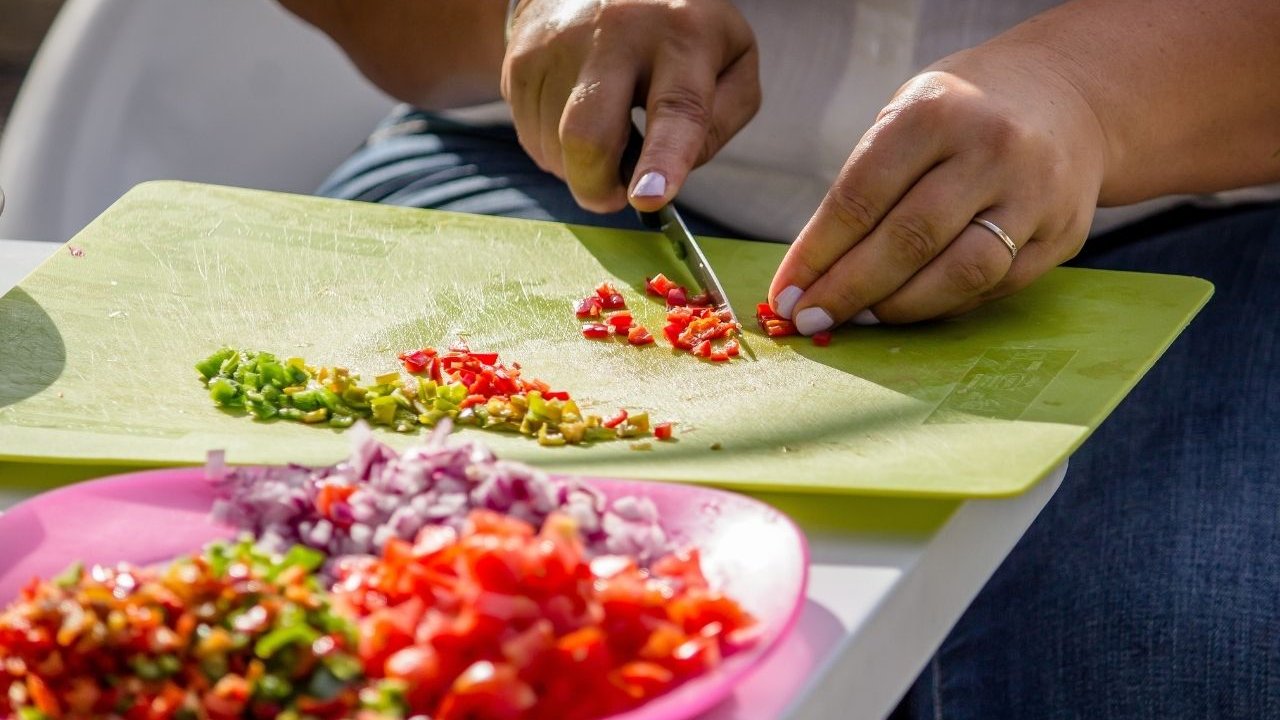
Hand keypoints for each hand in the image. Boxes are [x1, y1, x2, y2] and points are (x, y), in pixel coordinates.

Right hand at [502, 0, 759, 212]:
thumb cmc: (681, 35)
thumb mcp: (732, 61)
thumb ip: (719, 123)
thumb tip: (671, 174)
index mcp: (683, 37)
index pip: (676, 107)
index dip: (663, 159)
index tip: (649, 199)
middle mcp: (617, 33)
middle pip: (587, 136)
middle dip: (596, 188)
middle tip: (614, 196)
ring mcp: (560, 44)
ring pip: (555, 148)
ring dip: (579, 167)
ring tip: (605, 130)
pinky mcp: (521, 59)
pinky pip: (531, 138)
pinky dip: (557, 149)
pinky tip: (578, 117)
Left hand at [768, 44, 1108, 332]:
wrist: (1066, 97)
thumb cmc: (960, 115)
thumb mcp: (905, 118)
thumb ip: (865, 187)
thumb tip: (811, 273)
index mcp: (935, 112)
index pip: (860, 198)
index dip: (816, 255)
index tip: (785, 294)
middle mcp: (990, 149)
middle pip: (907, 241)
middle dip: (848, 291)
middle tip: (811, 320)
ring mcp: (1034, 193)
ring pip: (958, 274)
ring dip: (898, 308)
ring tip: (860, 319)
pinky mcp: (1060, 234)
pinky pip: (992, 287)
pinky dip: (943, 306)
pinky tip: (910, 308)